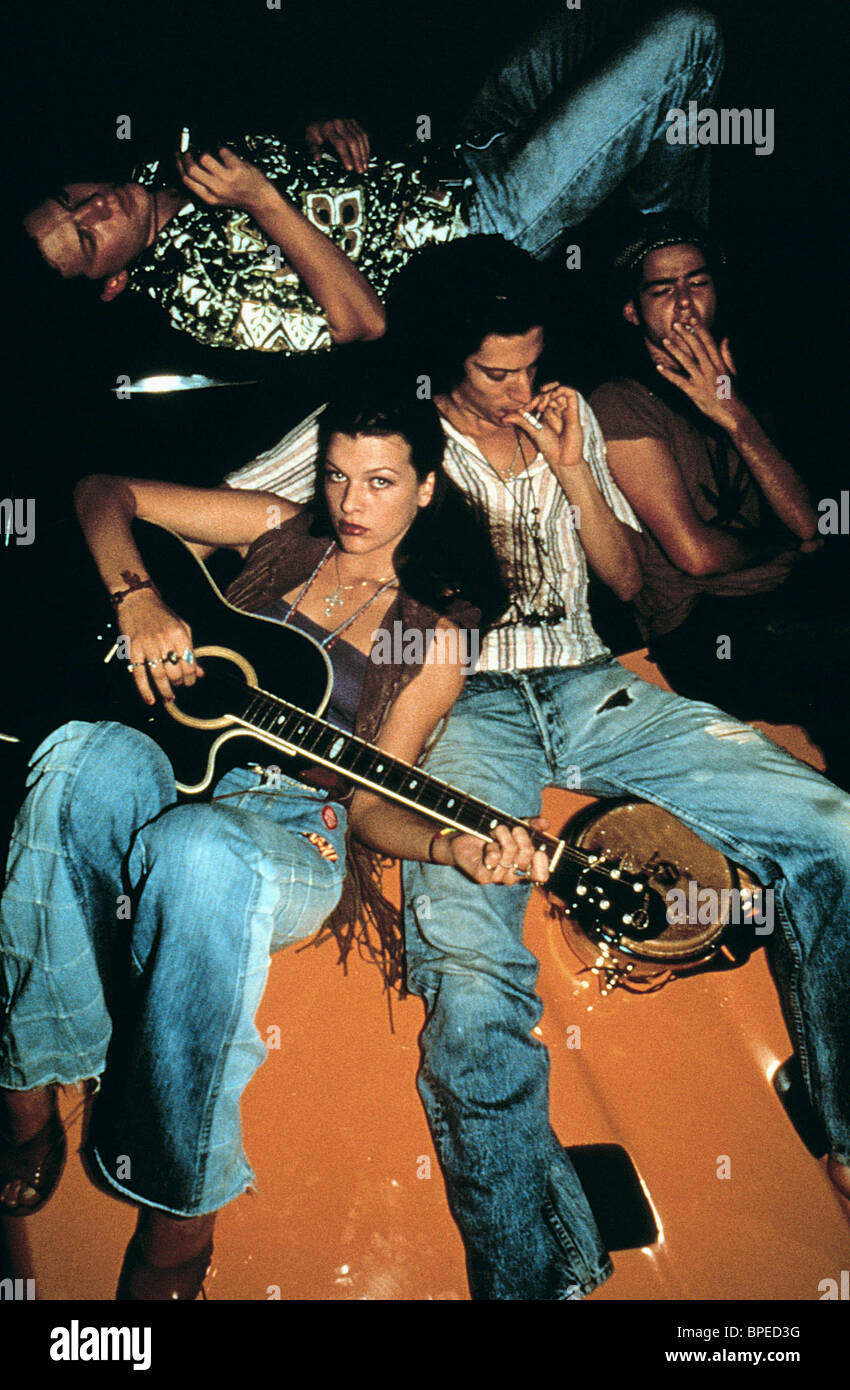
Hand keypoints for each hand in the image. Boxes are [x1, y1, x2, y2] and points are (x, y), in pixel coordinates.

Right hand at [117, 591, 203, 706]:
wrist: (138, 600)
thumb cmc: (162, 615)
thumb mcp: (182, 628)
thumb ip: (191, 650)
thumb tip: (200, 673)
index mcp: (179, 635)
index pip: (189, 663)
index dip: (191, 677)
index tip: (190, 682)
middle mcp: (164, 641)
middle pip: (174, 672)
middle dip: (178, 684)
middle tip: (178, 687)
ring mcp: (147, 646)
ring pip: (158, 676)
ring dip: (164, 691)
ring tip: (169, 698)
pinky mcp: (133, 649)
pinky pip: (139, 674)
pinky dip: (144, 690)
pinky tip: (150, 700)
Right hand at [176, 146, 272, 215]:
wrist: (261, 200)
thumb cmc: (240, 196)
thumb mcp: (219, 197)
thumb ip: (204, 184)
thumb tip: (188, 164)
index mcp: (210, 198)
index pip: (187, 180)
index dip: (179, 165)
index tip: (178, 156)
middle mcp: (217, 189)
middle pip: (192, 169)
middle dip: (187, 155)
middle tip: (188, 150)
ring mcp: (227, 179)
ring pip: (205, 157)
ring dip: (206, 152)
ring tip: (212, 155)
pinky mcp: (236, 168)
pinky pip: (223, 151)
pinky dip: (224, 151)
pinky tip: (229, 157)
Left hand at [305, 117, 370, 173]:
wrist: (318, 112)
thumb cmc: (315, 127)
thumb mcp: (310, 136)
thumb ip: (313, 148)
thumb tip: (317, 158)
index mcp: (328, 127)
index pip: (340, 143)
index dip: (346, 157)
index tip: (349, 168)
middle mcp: (340, 123)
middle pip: (353, 142)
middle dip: (358, 158)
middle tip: (360, 170)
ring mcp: (348, 121)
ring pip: (360, 138)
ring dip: (364, 153)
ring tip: (365, 166)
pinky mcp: (353, 121)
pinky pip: (363, 134)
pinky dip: (366, 146)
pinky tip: (366, 156)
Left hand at [447, 817, 550, 885]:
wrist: (463, 839)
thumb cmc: (490, 835)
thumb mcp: (513, 827)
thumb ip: (531, 826)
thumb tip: (545, 823)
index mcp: (523, 867)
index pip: (540, 876)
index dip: (542, 865)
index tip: (539, 851)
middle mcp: (512, 875)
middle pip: (525, 861)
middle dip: (522, 840)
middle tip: (515, 828)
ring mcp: (497, 877)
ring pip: (509, 857)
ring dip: (505, 838)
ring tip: (497, 830)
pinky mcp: (482, 876)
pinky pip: (494, 860)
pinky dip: (492, 847)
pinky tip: (488, 844)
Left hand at [504, 383, 584, 475]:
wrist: (562, 459)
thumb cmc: (549, 447)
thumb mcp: (533, 431)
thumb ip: (521, 421)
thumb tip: (503, 417)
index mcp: (546, 413)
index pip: (540, 397)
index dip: (532, 399)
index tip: (525, 409)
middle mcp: (556, 409)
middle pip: (549, 391)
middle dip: (540, 395)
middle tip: (534, 406)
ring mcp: (565, 409)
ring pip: (558, 390)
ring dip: (549, 392)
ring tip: (542, 405)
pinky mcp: (574, 410)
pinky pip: (570, 393)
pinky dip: (561, 390)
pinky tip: (553, 397)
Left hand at [655, 315, 745, 430]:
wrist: (733, 413)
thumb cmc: (732, 393)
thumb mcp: (731, 372)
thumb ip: (726, 354)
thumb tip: (725, 338)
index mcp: (719, 362)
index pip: (708, 341)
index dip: (699, 329)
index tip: (692, 319)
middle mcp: (710, 368)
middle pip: (696, 347)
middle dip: (685, 334)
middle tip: (675, 324)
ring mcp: (702, 380)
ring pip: (686, 361)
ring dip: (675, 349)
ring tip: (665, 340)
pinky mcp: (694, 392)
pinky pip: (679, 381)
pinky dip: (668, 374)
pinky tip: (659, 367)